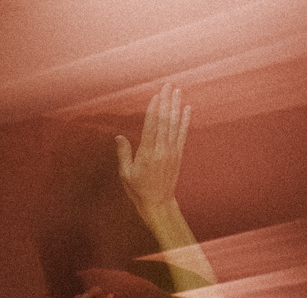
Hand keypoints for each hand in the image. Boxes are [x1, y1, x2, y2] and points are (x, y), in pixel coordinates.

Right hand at [116, 83, 189, 219]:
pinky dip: (185, 120)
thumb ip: (124, 154)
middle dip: (166, 102)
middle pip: (164, 121)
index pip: (151, 127)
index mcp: (147, 154)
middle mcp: (161, 150)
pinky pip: (182, 134)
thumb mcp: (125, 174)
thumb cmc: (138, 190)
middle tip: (168, 85)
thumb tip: (119, 136)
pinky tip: (187, 108)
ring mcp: (172, 152)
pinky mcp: (178, 154)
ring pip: (174, 124)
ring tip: (177, 91)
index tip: (156, 96)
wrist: (158, 203)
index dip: (154, 110)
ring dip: (176, 106)